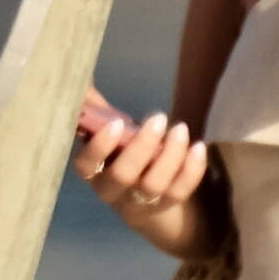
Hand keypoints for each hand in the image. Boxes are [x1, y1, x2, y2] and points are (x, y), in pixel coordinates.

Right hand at [73, 102, 209, 256]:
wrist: (145, 199)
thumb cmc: (122, 154)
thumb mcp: (108, 132)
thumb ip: (96, 106)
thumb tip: (81, 72)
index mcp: (92, 170)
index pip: (87, 164)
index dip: (100, 146)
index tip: (117, 122)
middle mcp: (112, 190)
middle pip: (123, 175)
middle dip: (141, 146)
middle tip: (158, 117)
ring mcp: (139, 203)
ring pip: (154, 185)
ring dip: (170, 156)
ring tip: (181, 129)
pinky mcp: (166, 207)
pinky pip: (179, 191)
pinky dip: (191, 171)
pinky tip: (198, 147)